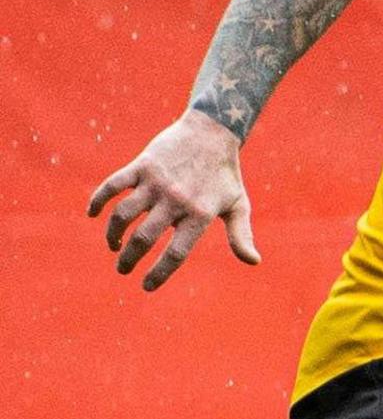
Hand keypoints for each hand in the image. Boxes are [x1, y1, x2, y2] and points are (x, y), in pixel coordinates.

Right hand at [88, 111, 258, 291]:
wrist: (213, 131)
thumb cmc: (225, 174)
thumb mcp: (238, 204)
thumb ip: (241, 234)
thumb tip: (254, 261)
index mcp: (200, 214)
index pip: (176, 253)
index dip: (159, 273)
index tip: (146, 286)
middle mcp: (176, 200)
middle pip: (144, 238)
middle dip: (128, 259)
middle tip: (123, 269)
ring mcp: (157, 182)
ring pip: (123, 214)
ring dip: (112, 234)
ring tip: (114, 246)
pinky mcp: (142, 165)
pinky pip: (112, 185)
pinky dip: (98, 200)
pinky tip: (92, 214)